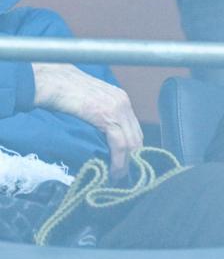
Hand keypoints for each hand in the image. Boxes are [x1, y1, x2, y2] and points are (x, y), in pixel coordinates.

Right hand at [32, 63, 142, 178]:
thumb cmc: (64, 90)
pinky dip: (119, 160)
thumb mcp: (90, 101)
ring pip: (131, 143)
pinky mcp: (107, 117)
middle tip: (126, 176)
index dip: (133, 149)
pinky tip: (114, 171)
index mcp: (121, 99)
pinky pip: (119, 144)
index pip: (134, 129)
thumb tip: (100, 135)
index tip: (128, 164)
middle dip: (133, 158)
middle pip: (137, 137)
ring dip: (127, 163)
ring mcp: (117, 109)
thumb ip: (100, 113)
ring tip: (119, 177)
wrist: (52, 80)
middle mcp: (124, 104)